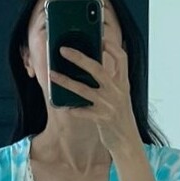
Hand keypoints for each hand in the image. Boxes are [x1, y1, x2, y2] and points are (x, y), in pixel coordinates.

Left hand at [49, 40, 140, 155]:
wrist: (127, 142)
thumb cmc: (121, 117)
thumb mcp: (121, 96)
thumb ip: (111, 81)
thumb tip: (92, 65)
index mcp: (123, 83)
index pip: (122, 58)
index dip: (112, 46)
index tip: (100, 38)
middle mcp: (117, 91)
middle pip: (97, 69)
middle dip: (79, 58)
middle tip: (63, 50)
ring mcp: (109, 105)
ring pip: (83, 89)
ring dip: (65, 81)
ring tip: (52, 75)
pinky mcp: (102, 119)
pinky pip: (82, 111)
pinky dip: (73, 108)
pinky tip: (64, 106)